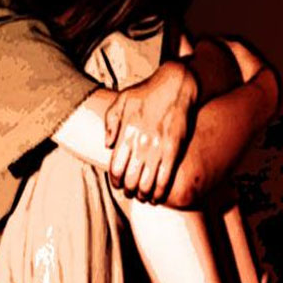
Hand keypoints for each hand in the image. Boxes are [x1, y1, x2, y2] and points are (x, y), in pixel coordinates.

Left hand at [105, 61, 197, 202]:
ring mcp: (158, 147)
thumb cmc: (147, 91)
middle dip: (130, 191)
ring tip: (144, 197)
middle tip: (131, 193)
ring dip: (144, 194)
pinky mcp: (174, 148)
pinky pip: (165, 176)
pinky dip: (160, 191)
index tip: (119, 185)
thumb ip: (110, 122)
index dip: (116, 182)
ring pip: (147, 182)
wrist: (175, 84)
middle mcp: (140, 142)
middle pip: (131, 179)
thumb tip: (107, 145)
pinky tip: (158, 197)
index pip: (115, 168)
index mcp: (125, 132)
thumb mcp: (121, 100)